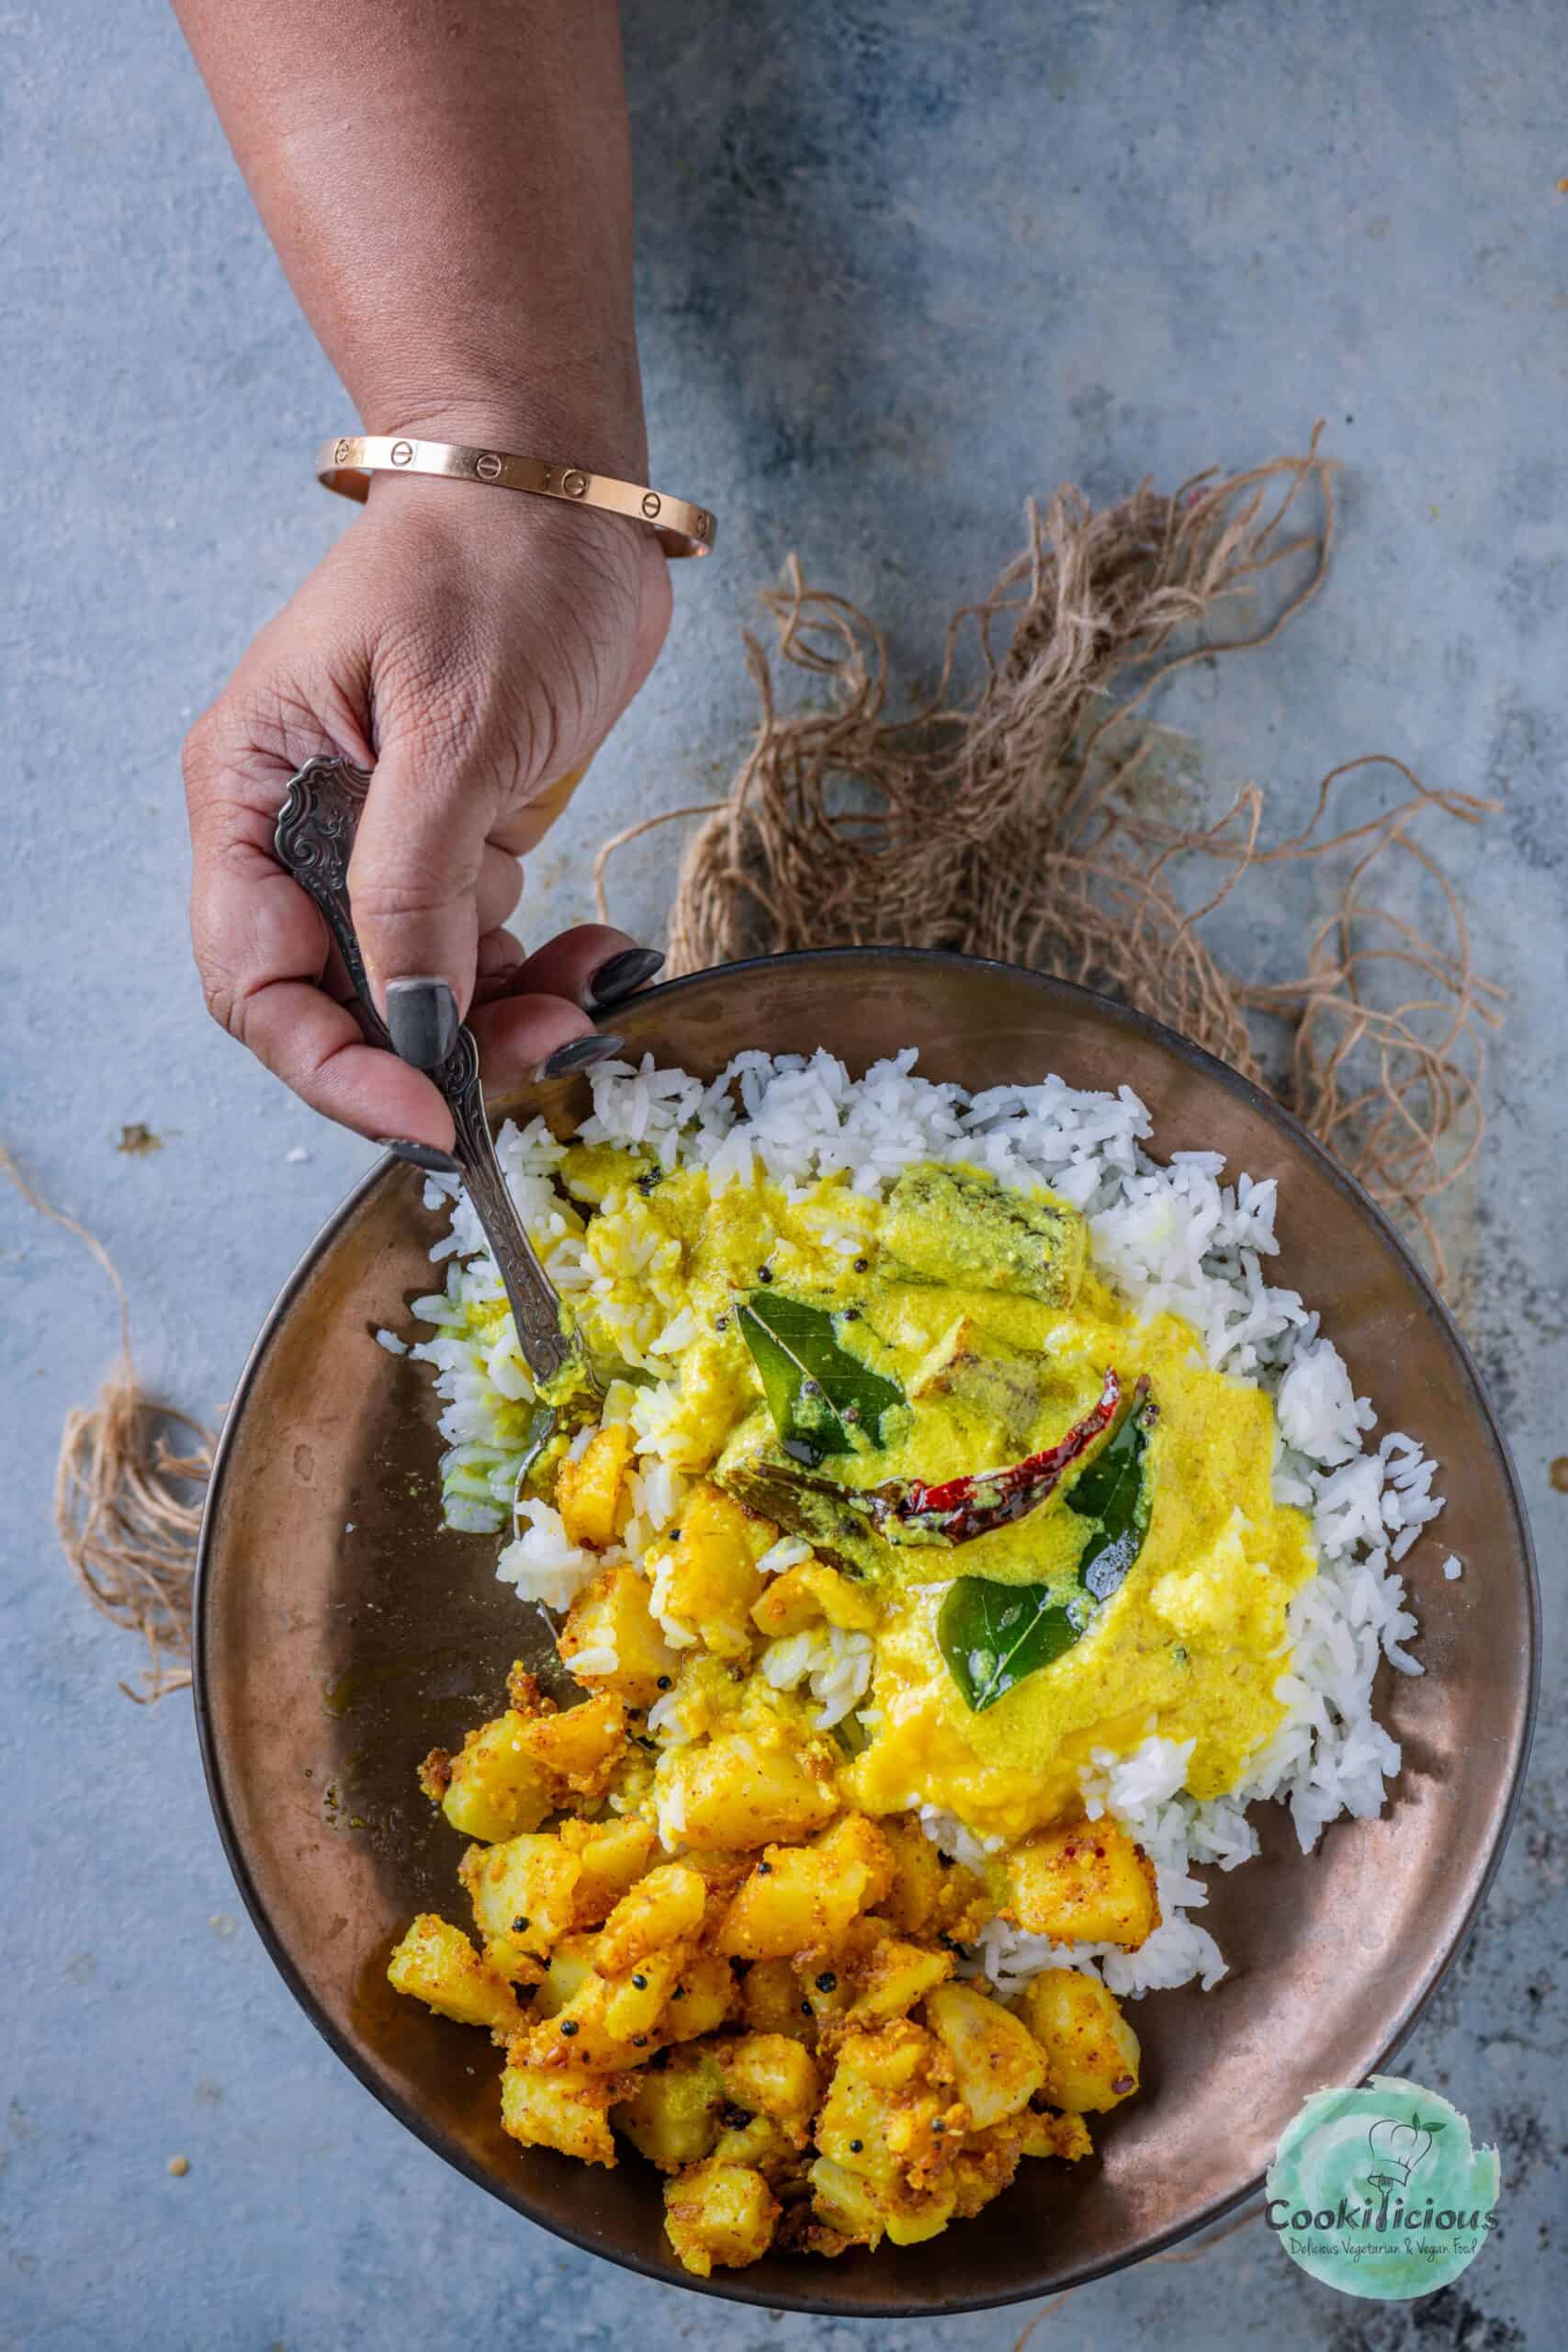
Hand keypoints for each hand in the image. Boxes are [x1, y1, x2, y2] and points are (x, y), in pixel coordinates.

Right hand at [182, 468, 671, 1149]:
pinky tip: (603, 958)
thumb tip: (409, 1024)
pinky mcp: (455, 847)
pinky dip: (539, 974)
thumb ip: (415, 887)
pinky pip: (482, 953)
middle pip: (341, 1004)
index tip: (435, 1118)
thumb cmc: (492, 565)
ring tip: (591, 997)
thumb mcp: (452, 728)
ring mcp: (379, 846)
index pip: (257, 984)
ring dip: (505, 1021)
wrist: (568, 488)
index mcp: (251, 795)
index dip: (338, 1068)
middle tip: (550, 1045)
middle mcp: (298, 833)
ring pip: (421, 994)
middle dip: (440, 1052)